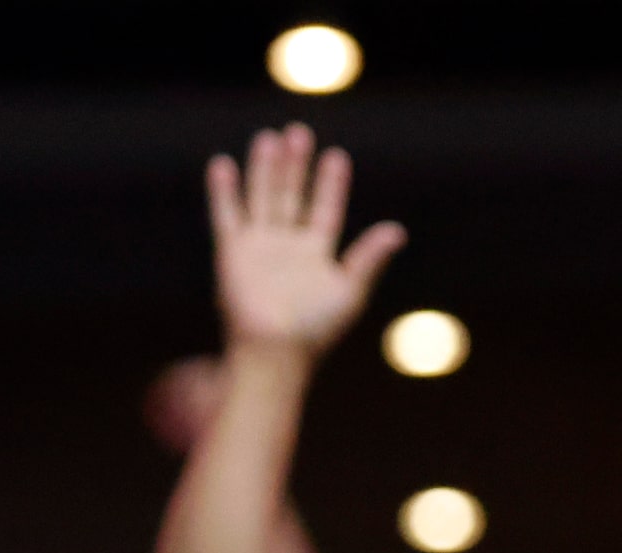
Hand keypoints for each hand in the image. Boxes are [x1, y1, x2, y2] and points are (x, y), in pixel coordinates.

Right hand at [205, 124, 405, 355]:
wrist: (274, 350)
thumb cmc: (315, 328)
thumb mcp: (350, 290)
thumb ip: (370, 258)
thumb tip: (398, 231)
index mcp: (317, 255)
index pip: (325, 210)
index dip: (331, 185)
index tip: (336, 157)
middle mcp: (287, 247)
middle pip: (292, 196)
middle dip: (296, 166)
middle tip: (299, 133)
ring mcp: (258, 247)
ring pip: (262, 198)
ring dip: (265, 169)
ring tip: (270, 138)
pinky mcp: (232, 253)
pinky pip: (226, 215)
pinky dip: (223, 191)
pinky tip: (223, 164)